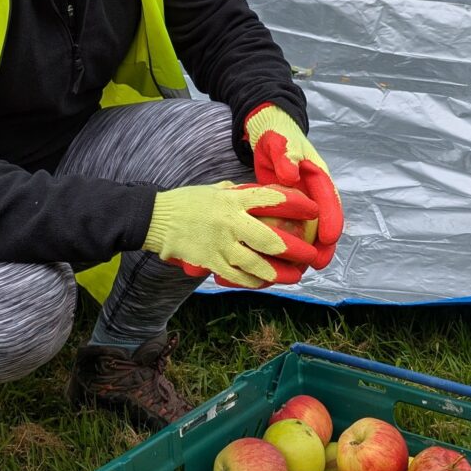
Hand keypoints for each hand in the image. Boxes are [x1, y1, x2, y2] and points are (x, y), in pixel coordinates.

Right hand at [142, 181, 319, 287]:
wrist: (157, 218)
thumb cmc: (189, 201)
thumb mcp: (217, 189)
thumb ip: (240, 193)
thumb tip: (264, 195)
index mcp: (233, 199)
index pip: (272, 199)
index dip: (297, 205)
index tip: (313, 210)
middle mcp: (230, 222)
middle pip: (271, 240)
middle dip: (296, 250)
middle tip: (310, 255)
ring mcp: (220, 244)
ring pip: (257, 265)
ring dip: (280, 273)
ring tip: (294, 276)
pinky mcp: (211, 262)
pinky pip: (238, 276)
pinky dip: (254, 281)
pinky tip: (265, 282)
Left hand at [244, 104, 343, 269]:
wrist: (267, 132)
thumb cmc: (277, 136)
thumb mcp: (281, 142)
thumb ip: (287, 156)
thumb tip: (291, 175)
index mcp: (318, 175)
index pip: (329, 199)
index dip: (332, 219)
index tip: (329, 238)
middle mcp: (314, 190)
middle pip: (324, 220)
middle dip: (324, 243)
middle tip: (318, 264)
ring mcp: (302, 200)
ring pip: (310, 229)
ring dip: (309, 248)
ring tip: (303, 269)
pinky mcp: (289, 208)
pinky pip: (293, 227)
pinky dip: (291, 242)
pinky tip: (282, 260)